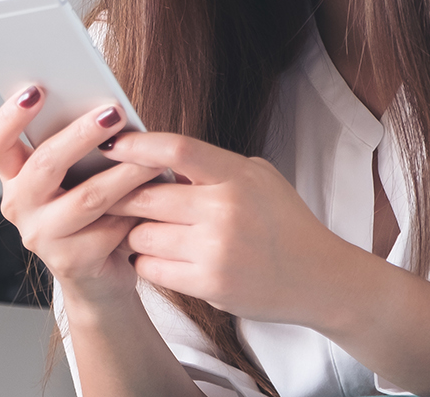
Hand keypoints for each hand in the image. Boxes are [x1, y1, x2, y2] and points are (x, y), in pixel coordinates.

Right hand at [0, 86, 165, 303]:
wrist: (98, 278)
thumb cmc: (92, 214)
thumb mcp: (77, 176)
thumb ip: (79, 147)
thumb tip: (107, 108)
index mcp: (14, 176)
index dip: (9, 116)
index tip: (37, 89)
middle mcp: (19, 205)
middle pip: (43, 164)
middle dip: (81, 134)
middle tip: (113, 112)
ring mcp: (41, 236)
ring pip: (86, 197)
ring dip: (124, 173)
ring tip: (152, 157)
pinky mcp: (70, 261)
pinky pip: (108, 228)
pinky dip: (135, 210)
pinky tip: (156, 198)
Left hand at [102, 131, 367, 327]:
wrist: (318, 276)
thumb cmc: (284, 222)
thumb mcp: (258, 179)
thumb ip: (212, 167)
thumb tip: (154, 157)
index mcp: (238, 176)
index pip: (177, 149)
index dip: (137, 145)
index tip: (112, 145)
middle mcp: (226, 210)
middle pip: (146, 196)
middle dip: (123, 196)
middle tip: (113, 197)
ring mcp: (217, 250)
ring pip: (142, 235)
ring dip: (136, 233)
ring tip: (146, 230)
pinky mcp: (209, 285)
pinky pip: (151, 268)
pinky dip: (146, 262)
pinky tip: (156, 256)